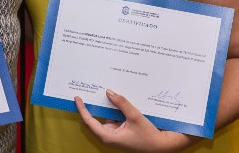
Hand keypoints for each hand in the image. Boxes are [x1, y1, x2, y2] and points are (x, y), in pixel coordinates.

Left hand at [75, 89, 190, 152]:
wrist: (161, 147)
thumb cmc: (148, 136)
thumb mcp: (135, 116)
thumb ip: (121, 103)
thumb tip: (108, 92)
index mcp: (108, 137)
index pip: (89, 121)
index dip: (82, 109)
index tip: (77, 98)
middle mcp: (108, 137)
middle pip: (92, 121)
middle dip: (88, 108)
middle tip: (84, 94)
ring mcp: (113, 135)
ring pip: (102, 119)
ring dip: (101, 107)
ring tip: (98, 92)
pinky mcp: (118, 132)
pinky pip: (111, 119)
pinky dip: (110, 110)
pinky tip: (113, 100)